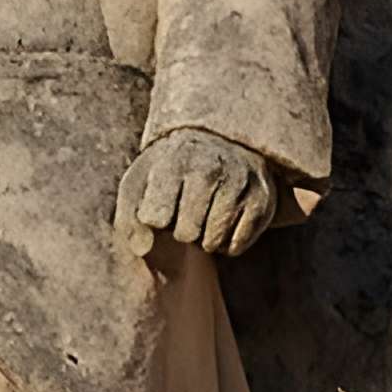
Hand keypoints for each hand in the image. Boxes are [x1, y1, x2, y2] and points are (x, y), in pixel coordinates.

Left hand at [116, 130, 277, 260]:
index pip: (156, 217)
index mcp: (174, 162)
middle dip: (180, 230)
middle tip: (183, 211)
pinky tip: (221, 221)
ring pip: (212, 243)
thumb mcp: (139, 184)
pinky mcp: (262, 202)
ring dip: (203, 239)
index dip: (155, 220)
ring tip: (202, 215)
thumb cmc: (169, 171)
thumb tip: (142, 250)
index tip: (159, 208)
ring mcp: (240, 185)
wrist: (219, 142)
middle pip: (186, 233)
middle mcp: (210, 170)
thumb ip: (129, 218)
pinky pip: (236, 247)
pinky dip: (225, 243)